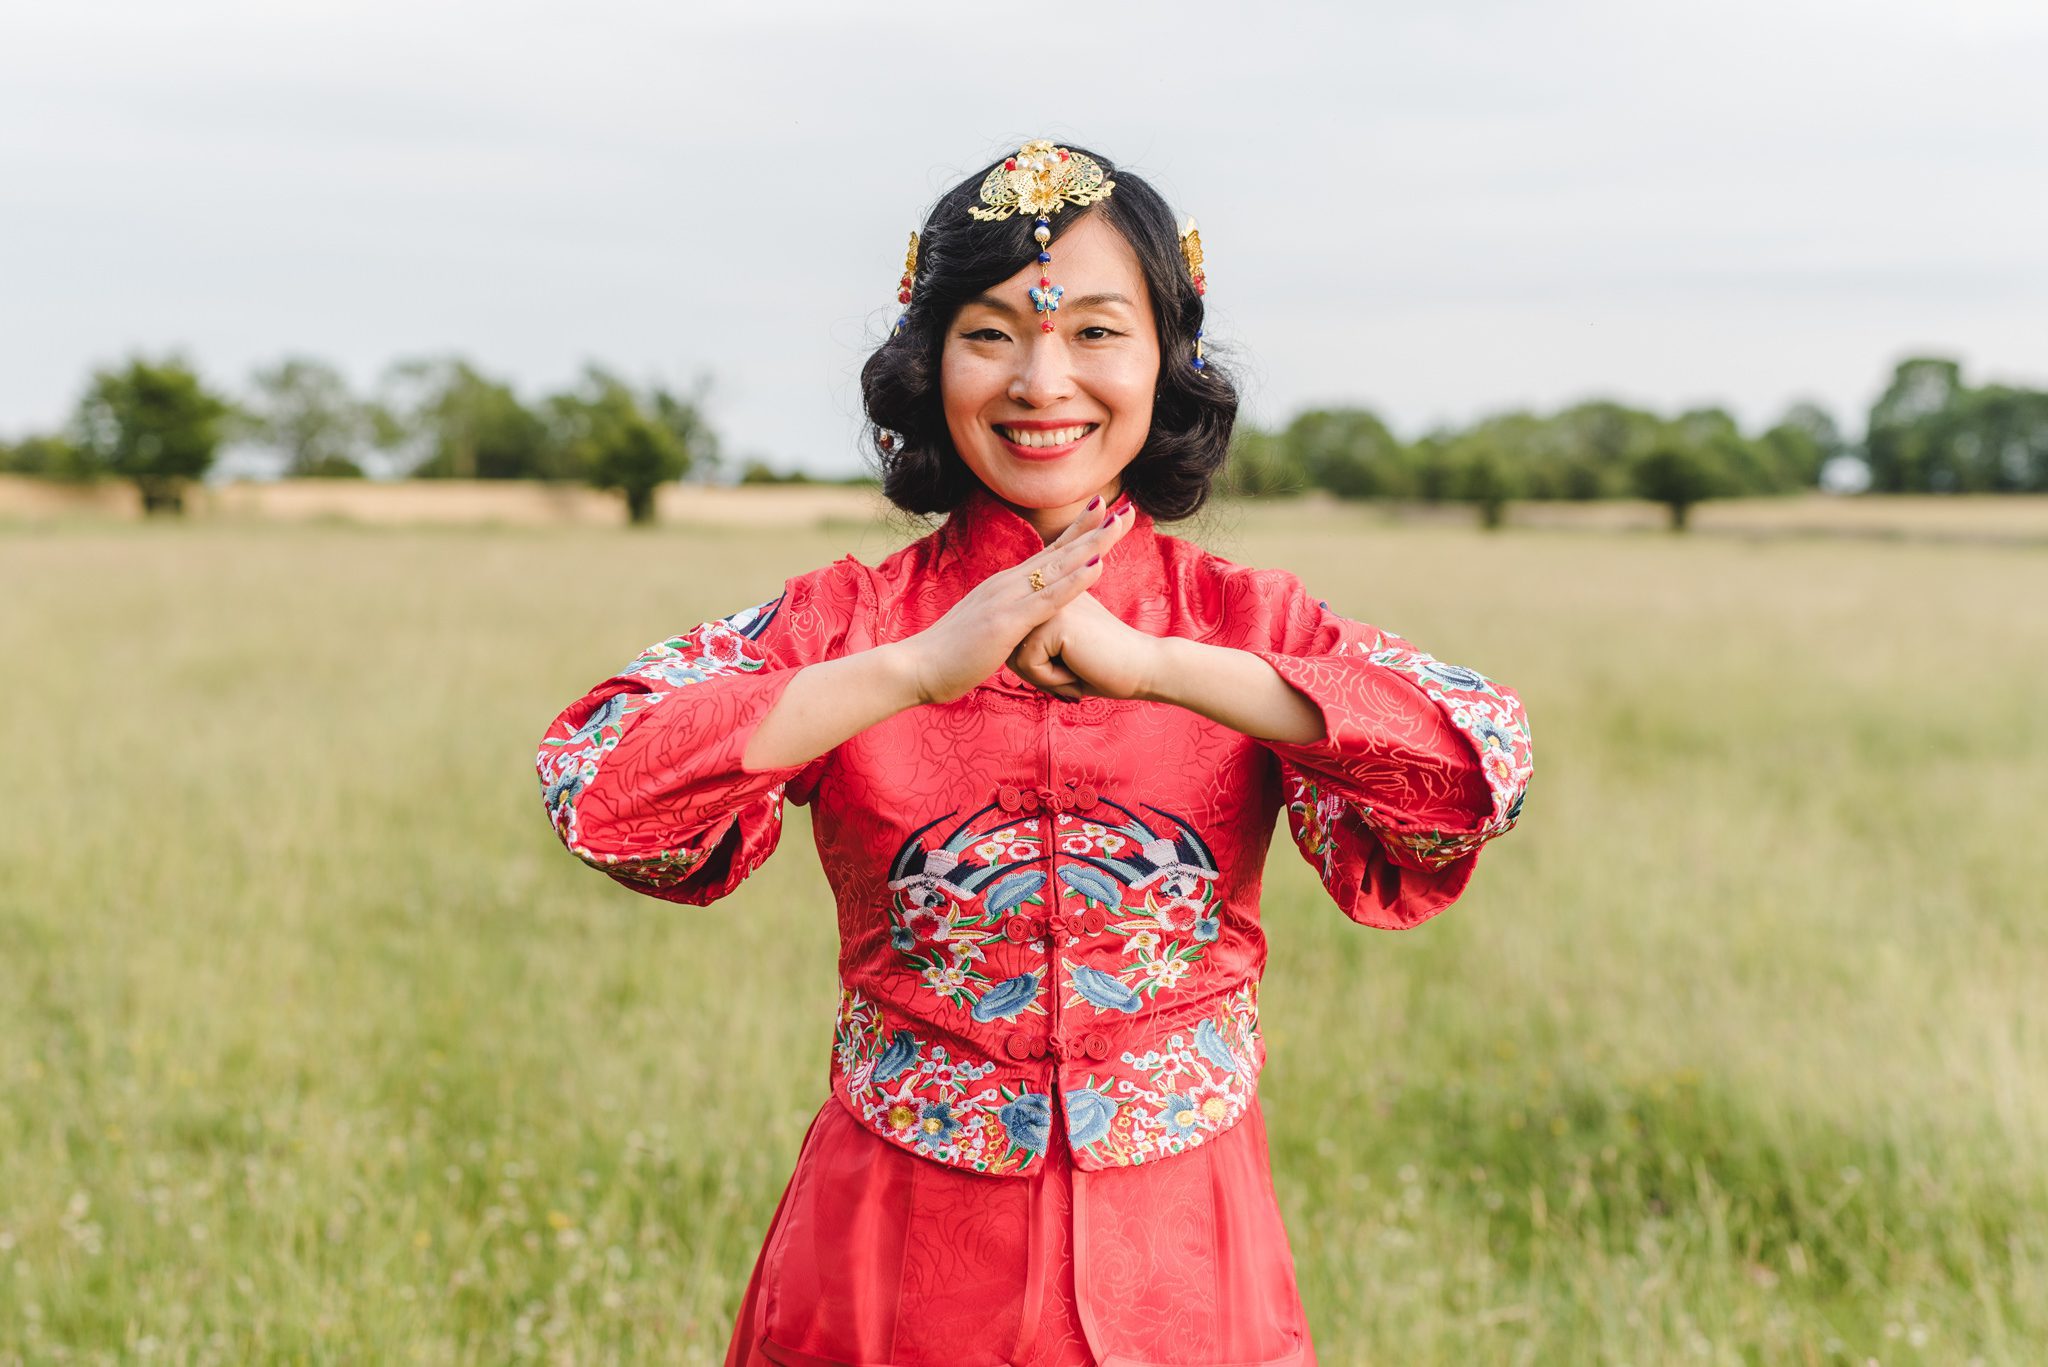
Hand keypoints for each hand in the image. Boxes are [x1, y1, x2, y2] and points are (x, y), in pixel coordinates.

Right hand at [898, 494, 1136, 705]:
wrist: (916, 667)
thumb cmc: (950, 656)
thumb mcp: (985, 630)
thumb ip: (1005, 620)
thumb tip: (1020, 621)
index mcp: (1004, 586)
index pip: (1049, 553)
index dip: (1078, 532)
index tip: (1104, 512)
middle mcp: (1007, 583)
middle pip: (1060, 550)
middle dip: (1095, 527)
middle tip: (1126, 507)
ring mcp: (1007, 599)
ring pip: (1059, 566)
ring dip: (1092, 544)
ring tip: (1120, 524)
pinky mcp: (1007, 621)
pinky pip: (1047, 597)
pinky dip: (1075, 580)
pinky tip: (1098, 565)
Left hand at [1008, 587, 1168, 701]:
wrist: (1144, 668)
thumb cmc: (1105, 666)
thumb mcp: (1062, 649)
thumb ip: (1033, 643)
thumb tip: (1004, 652)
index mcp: (1050, 591)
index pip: (1015, 635)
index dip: (1037, 662)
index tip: (1073, 661)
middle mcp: (1047, 591)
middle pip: (1010, 645)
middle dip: (1037, 671)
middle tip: (1075, 669)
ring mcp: (1050, 603)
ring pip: (1015, 656)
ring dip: (1044, 676)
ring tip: (1078, 667)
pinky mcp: (1055, 621)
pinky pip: (1028, 664)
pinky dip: (1052, 679)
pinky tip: (1080, 668)